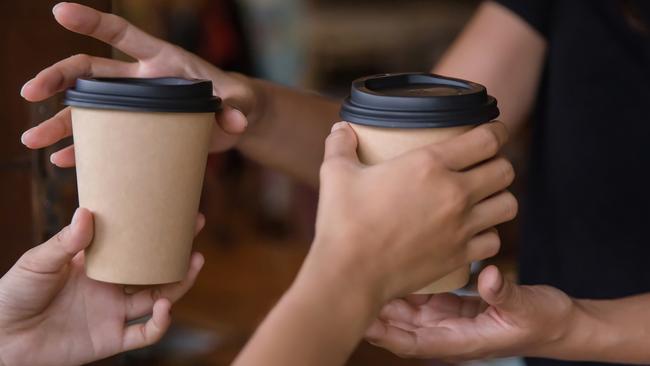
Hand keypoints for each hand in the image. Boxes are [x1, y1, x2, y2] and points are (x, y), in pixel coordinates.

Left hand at [0, 208, 204, 365]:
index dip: (153, 228)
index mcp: (96, 264)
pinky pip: (145, 333)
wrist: (1, 338)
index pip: (133, 243)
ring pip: (159, 297)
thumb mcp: (38, 262)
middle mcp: (111, 287)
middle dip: (177, 249)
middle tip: (195, 226)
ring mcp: (113, 313)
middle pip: (155, 268)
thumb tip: (87, 212)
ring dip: (180, 282)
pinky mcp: (111, 339)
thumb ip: (66, 242)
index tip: (171, 206)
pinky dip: (161, 322)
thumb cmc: (14, 293)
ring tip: (194, 262)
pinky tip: (166, 307)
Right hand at [20, 2, 255, 166]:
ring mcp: (135, 107)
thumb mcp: (240, 101)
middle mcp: (140, 80)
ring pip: (88, 109)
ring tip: (32, 139)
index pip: (122, 35)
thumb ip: (238, 106)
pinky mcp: (138, 132)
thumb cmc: (237, 102)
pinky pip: (104, 138)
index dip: (93, 21)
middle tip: (29, 92)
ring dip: (59, 122)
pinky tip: (63, 160)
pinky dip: (83, 149)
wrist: (234, 121)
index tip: (59, 10)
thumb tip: (236, 121)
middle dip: (57, 79)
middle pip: (90, 72)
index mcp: (161, 60)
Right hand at [302, 121, 516, 302]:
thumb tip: (341, 128)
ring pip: (508, 205)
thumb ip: (340, 145)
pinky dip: (488, 235)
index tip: (494, 131)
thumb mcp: (336, 174)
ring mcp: (460, 227)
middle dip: (498, 163)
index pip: (487, 139)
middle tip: (484, 166)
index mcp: (429, 164)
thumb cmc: (343, 222)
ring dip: (499, 198)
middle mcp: (454, 193)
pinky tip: (474, 232)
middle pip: (505, 170)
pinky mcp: (459, 256)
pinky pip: (494, 241)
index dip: (497, 131)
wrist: (350, 274)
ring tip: (484, 198)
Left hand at [365, 265, 576, 361]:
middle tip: (349, 287)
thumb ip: (506, 294)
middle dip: (374, 314)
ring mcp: (449, 320)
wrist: (560, 323)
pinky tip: (392, 269)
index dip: (384, 333)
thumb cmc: (545, 321)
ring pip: (407, 313)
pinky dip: (406, 287)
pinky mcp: (454, 307)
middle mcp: (447, 334)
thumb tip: (488, 277)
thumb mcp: (527, 308)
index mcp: (459, 341)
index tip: (361, 318)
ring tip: (362, 275)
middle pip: (400, 328)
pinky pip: (422, 299)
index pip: (410, 343)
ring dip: (386, 299)